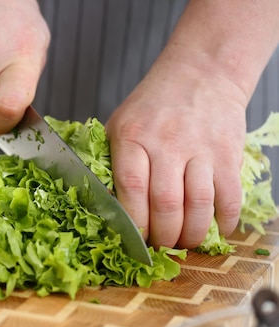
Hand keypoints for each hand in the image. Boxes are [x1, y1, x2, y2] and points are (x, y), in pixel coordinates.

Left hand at [106, 53, 246, 248]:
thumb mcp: (120, 124)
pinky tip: (216, 229)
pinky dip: (224, 221)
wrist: (201, 73)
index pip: (132, 187)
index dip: (134, 222)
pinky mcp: (228, 153)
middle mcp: (166, 142)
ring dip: (191, 234)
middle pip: (166, 203)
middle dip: (163, 236)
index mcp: (133, 137)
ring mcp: (200, 148)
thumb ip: (110, 161)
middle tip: (161, 246)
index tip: (135, 240)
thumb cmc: (153, 106)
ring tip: (185, 243)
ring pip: (198, 205)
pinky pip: (229, 196)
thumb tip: (102, 204)